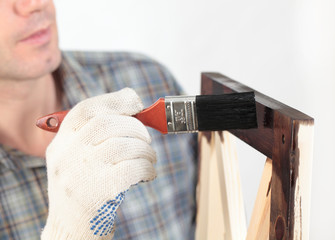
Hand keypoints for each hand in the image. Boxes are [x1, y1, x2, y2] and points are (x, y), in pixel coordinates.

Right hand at [41, 88, 155, 239]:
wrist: (70, 230)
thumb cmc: (82, 189)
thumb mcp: (76, 158)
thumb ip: (96, 134)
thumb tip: (134, 109)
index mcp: (61, 142)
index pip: (86, 109)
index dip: (115, 100)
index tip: (135, 102)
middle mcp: (67, 154)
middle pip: (108, 123)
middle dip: (136, 127)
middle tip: (146, 139)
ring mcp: (81, 173)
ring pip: (124, 145)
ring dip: (146, 149)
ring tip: (150, 157)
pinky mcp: (99, 192)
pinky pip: (133, 168)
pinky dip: (148, 167)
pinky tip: (148, 172)